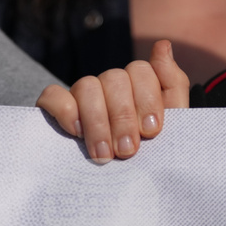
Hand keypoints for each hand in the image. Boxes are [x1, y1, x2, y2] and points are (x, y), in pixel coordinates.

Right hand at [36, 40, 189, 162]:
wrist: (125, 181)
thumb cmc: (151, 148)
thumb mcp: (173, 119)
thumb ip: (173, 82)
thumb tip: (163, 44)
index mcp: (139, 83)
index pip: (141, 70)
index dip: (147, 99)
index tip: (152, 131)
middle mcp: (111, 83)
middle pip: (115, 79)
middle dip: (123, 117)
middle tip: (128, 150)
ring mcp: (83, 93)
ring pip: (86, 85)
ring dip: (97, 122)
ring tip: (105, 155)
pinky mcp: (54, 108)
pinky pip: (52, 95)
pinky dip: (64, 111)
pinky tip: (76, 132)